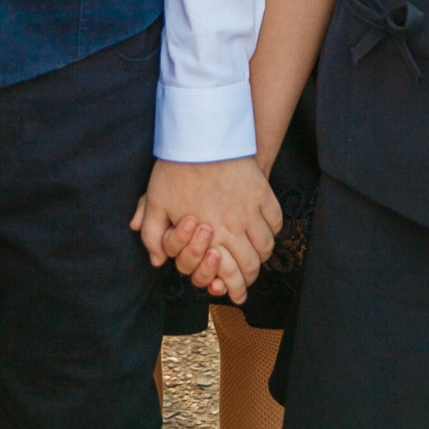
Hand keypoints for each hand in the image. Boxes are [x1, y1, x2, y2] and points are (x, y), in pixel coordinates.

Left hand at [131, 157, 279, 305]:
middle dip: (251, 275)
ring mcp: (252, 208)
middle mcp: (235, 226)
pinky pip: (276, 220)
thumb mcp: (155, 203)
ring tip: (256, 254)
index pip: (231, 273)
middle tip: (248, 278)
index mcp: (210, 234)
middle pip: (254, 263)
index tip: (237, 293)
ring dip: (262, 254)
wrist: (200, 135)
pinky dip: (273, 230)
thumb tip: (158, 260)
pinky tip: (265, 229)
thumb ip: (152, 236)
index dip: (236, 288)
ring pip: (267, 244)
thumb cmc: (176, 169)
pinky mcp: (263, 191)